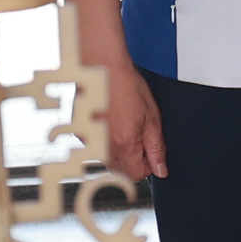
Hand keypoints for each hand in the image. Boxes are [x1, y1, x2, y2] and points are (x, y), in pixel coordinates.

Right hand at [92, 40, 166, 180]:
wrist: (102, 66)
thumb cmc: (125, 85)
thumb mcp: (152, 117)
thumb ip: (156, 147)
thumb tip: (160, 169)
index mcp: (124, 144)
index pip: (137, 174)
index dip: (147, 164)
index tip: (149, 152)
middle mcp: (104, 146)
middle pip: (121, 170)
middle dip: (131, 158)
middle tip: (136, 133)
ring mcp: (90, 140)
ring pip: (108, 159)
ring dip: (117, 149)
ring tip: (121, 123)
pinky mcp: (80, 132)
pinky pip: (96, 145)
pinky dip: (104, 138)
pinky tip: (109, 119)